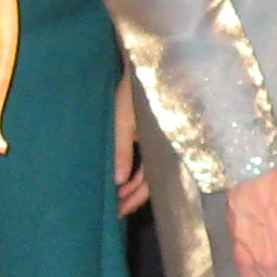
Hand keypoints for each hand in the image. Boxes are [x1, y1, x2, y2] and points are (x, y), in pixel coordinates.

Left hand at [114, 71, 148, 216]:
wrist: (149, 63)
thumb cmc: (137, 90)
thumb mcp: (125, 120)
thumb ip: (123, 150)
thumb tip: (119, 181)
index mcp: (158, 146)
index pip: (148, 183)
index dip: (134, 199)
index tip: (119, 213)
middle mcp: (161, 147)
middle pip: (150, 180)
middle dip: (132, 196)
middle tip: (115, 211)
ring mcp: (157, 140)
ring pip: (148, 171)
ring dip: (133, 184)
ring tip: (116, 196)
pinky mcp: (153, 132)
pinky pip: (147, 158)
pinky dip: (136, 169)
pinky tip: (125, 175)